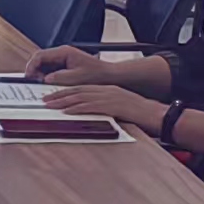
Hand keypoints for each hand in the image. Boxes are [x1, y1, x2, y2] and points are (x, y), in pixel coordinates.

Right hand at [24, 44, 114, 84]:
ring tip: (40, 84)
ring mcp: (63, 59)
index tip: (28, 76)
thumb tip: (45, 79)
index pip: (40, 55)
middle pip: (40, 58)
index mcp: (64, 52)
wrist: (108, 75)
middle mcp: (62, 53)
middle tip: (32, 81)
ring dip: (40, 74)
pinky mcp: (65, 65)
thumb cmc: (97, 74)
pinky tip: (48, 84)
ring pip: (44, 64)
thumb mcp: (77, 77)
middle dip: (34, 70)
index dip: (31, 66)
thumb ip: (60, 77)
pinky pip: (51, 69)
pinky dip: (47, 76)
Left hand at [38, 84, 164, 129]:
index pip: (82, 88)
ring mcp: (110, 97)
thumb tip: (91, 115)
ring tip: (50, 105)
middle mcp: (107, 90)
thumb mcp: (121, 108)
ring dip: (63, 101)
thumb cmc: (141, 115)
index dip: (66, 91)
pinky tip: (67, 111)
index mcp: (108, 89)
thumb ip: (106, 108)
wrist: (158, 115)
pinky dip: (77, 108)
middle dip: (59, 94)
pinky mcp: (113, 106)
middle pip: (78, 90)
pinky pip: (91, 106)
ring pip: (81, 97)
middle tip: (45, 99)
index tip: (53, 96)